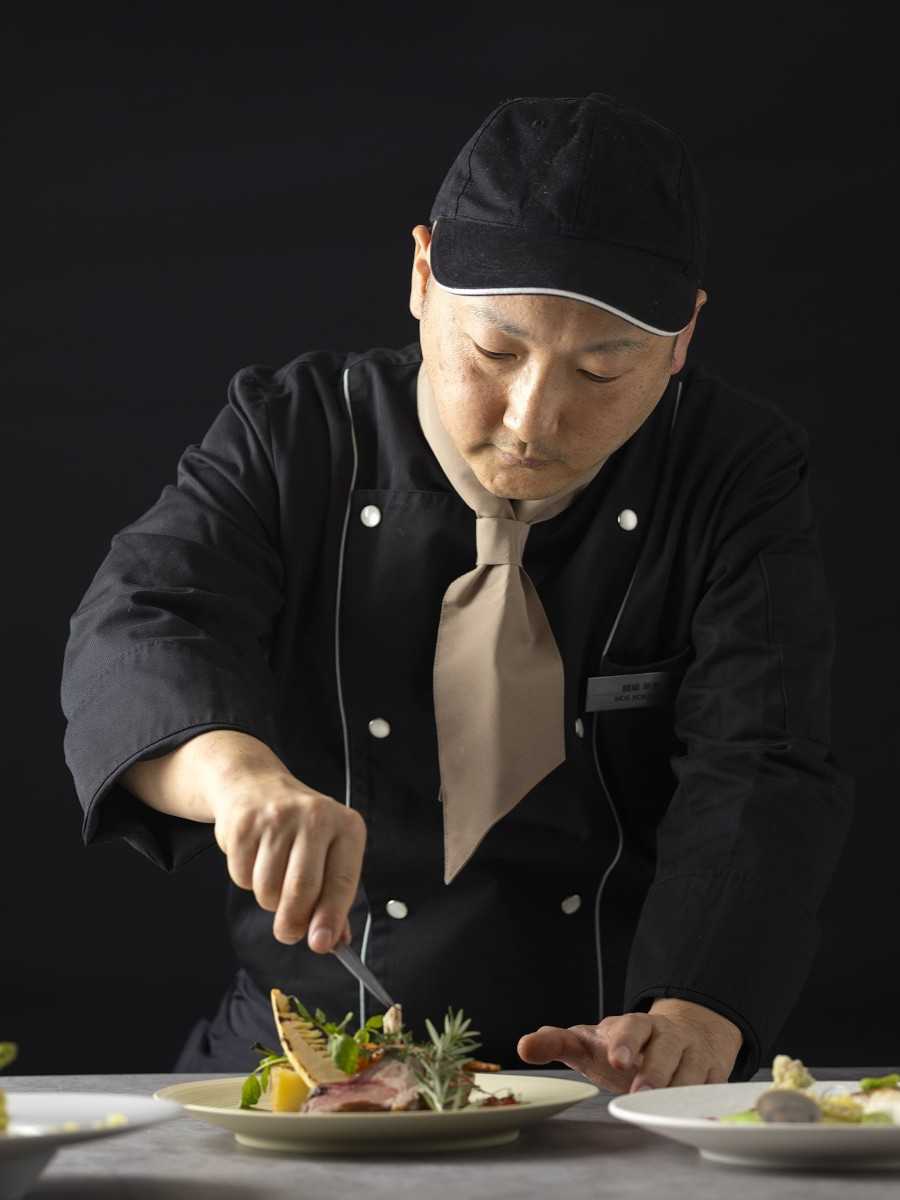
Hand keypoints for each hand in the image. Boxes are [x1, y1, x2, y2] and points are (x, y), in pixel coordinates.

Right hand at [211, 766, 365, 952]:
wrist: (254, 785)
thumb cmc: (300, 829)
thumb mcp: (328, 852)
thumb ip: (333, 896)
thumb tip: (334, 942)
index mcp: (346, 826)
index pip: (343, 881)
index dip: (331, 918)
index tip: (322, 945)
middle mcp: (316, 817)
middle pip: (302, 890)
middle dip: (293, 923)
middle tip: (288, 932)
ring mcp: (278, 818)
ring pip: (269, 889)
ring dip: (268, 899)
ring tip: (274, 877)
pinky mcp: (245, 824)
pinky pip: (243, 877)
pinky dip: (247, 880)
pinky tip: (255, 858)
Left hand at [517, 998, 742, 1092]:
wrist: (682, 1034)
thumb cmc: (626, 1046)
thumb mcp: (591, 1042)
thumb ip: (557, 1042)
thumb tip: (523, 1046)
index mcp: (635, 1025)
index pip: (630, 1027)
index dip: (623, 1042)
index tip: (615, 1059)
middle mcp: (668, 1035)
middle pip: (666, 1048)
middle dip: (654, 1069)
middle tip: (640, 1090)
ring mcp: (694, 1053)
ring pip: (693, 1070)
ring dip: (680, 1089)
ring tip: (666, 1106)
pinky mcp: (714, 1074)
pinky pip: (715, 1088)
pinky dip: (710, 1102)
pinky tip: (702, 1114)